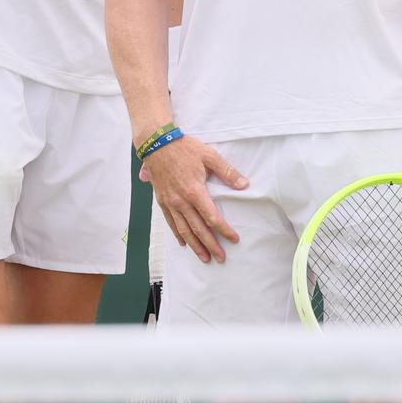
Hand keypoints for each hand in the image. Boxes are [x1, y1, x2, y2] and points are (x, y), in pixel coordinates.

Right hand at [143, 136, 248, 262]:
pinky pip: (170, 223)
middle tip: (221, 258)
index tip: (234, 239)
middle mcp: (181, 201)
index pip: (212, 217)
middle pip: (198, 229)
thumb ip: (227, 172)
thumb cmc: (184, 148)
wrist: (157, 144)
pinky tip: (184, 243)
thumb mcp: (209, 155)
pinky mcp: (162, 201)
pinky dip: (178, 235)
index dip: (224, 230)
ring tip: (204, 258)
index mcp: (194, 191)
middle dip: (210, 245)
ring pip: (184, 230)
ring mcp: (170, 203)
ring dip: (195, 246)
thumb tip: (244, 185)